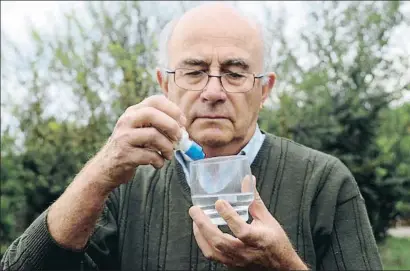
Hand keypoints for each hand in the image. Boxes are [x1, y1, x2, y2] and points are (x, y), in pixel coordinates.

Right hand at [87, 95, 184, 189]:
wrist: (106, 167)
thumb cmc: (130, 147)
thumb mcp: (140, 129)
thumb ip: (158, 125)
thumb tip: (183, 127)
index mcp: (133, 112)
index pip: (155, 100)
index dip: (173, 109)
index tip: (182, 122)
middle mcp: (126, 121)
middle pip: (152, 114)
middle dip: (171, 126)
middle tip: (179, 138)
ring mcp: (124, 138)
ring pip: (153, 136)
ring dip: (168, 147)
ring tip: (169, 154)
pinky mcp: (124, 155)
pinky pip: (150, 155)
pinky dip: (159, 161)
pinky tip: (158, 163)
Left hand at [189, 176, 307, 269]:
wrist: (280, 267)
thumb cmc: (275, 242)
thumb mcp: (267, 219)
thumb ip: (254, 200)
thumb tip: (248, 180)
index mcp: (258, 239)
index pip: (240, 229)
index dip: (229, 216)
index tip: (219, 202)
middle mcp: (245, 252)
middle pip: (220, 242)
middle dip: (204, 225)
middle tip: (195, 210)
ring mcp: (236, 260)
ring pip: (213, 251)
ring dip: (200, 234)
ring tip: (195, 219)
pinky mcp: (230, 264)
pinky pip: (212, 256)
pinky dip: (203, 242)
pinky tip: (200, 231)